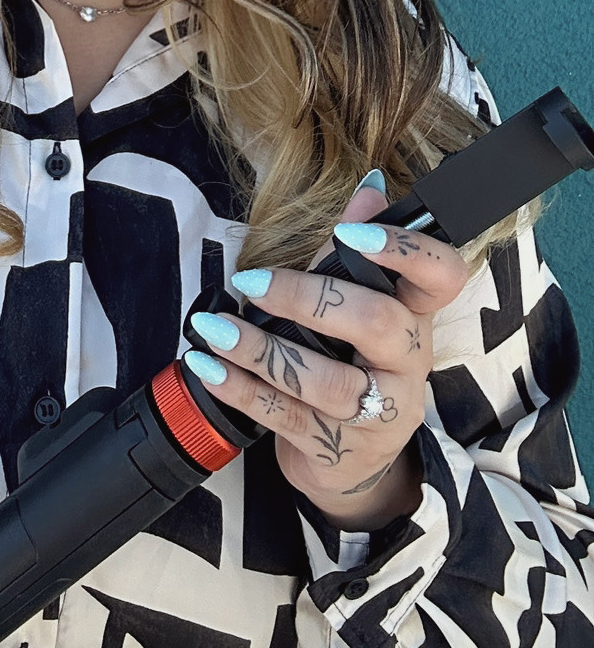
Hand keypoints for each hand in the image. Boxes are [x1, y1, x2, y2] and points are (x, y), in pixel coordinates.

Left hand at [186, 177, 469, 527]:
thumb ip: (355, 250)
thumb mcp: (356, 305)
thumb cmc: (350, 362)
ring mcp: (377, 414)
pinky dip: (240, 389)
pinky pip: (285, 418)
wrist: (350, 460)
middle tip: (252, 282)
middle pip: (379, 324)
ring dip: (260, 350)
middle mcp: (406, 366)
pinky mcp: (337, 451)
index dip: (407, 251)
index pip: (440, 276)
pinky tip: (206, 365)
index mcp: (415, 317)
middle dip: (309, 299)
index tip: (349, 232)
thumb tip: (370, 187)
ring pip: (327, 382)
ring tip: (212, 327)